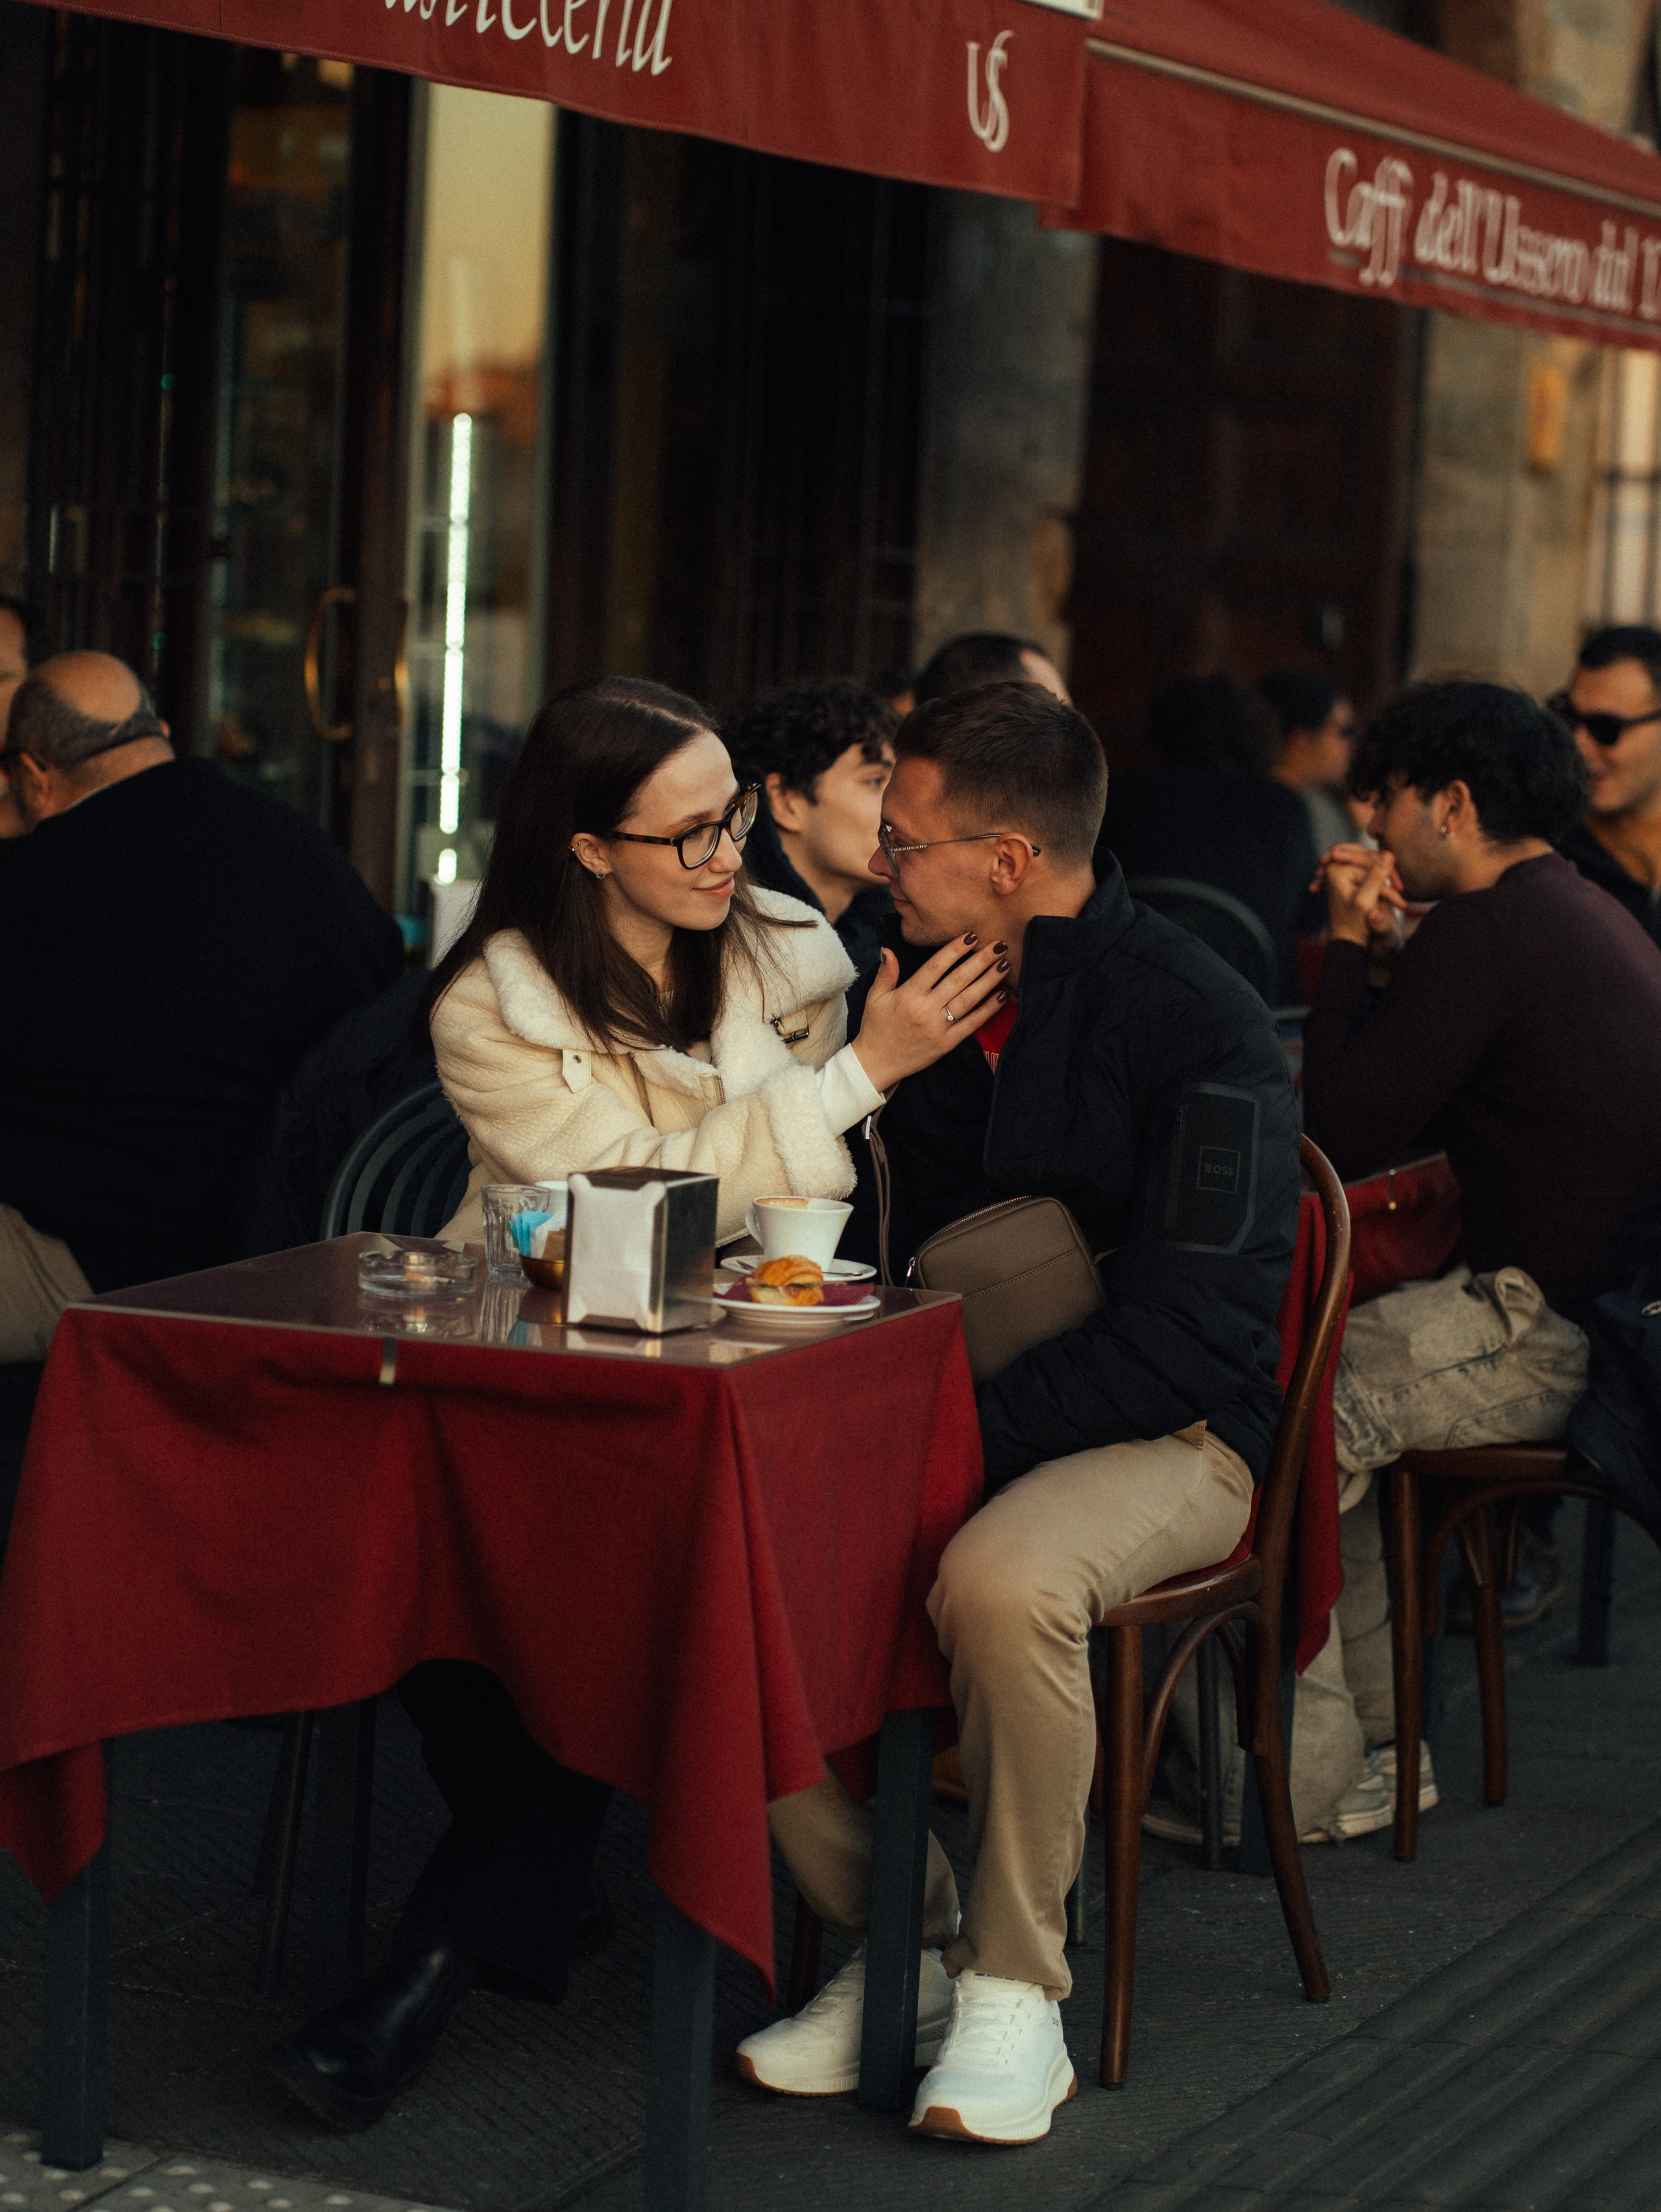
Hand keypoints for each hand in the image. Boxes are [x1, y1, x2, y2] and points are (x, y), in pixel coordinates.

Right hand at [850, 933, 1008, 1091]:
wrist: (876, 1064)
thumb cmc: (876, 1027)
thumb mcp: (875, 997)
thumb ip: (886, 973)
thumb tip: (888, 949)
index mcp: (908, 995)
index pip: (936, 966)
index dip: (955, 949)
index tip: (971, 935)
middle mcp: (925, 1010)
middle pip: (958, 980)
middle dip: (981, 960)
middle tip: (999, 944)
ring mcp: (938, 1028)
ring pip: (968, 999)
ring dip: (989, 981)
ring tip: (1004, 965)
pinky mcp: (947, 1044)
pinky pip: (971, 1024)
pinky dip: (988, 1010)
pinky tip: (1001, 996)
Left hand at [1313, 843, 1405, 952]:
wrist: (1349, 940)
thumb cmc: (1355, 924)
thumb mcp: (1367, 900)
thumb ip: (1376, 876)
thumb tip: (1388, 853)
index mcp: (1335, 869)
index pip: (1367, 857)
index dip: (1385, 870)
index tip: (1399, 887)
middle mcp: (1335, 867)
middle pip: (1369, 857)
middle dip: (1386, 872)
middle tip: (1401, 888)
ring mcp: (1342, 871)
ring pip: (1372, 863)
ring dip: (1386, 878)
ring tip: (1399, 893)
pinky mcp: (1350, 876)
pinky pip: (1370, 869)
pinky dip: (1382, 881)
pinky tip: (1394, 893)